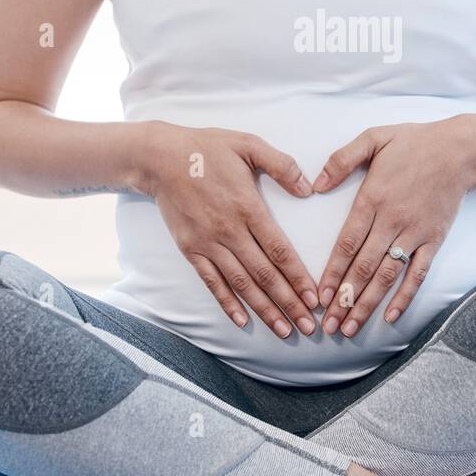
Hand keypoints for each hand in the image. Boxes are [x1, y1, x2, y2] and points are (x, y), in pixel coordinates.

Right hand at [138, 123, 319, 338]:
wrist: (160, 158)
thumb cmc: (208, 149)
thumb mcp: (249, 145)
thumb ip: (282, 165)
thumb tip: (308, 188)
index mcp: (247, 207)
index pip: (279, 250)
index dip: (298, 277)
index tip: (315, 298)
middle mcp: (229, 231)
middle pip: (264, 274)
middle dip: (289, 303)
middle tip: (309, 327)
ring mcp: (208, 243)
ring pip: (241, 284)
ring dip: (264, 310)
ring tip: (284, 331)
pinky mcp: (190, 249)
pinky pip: (212, 282)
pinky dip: (227, 303)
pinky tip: (243, 321)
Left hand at [312, 118, 475, 336]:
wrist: (460, 150)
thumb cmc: (413, 142)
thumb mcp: (373, 138)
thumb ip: (342, 159)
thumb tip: (315, 184)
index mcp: (372, 198)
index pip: (346, 244)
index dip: (331, 273)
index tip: (318, 296)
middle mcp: (391, 221)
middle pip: (362, 268)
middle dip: (343, 299)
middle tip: (327, 325)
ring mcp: (414, 233)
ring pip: (386, 276)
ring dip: (367, 304)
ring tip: (349, 328)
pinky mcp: (433, 240)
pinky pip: (417, 274)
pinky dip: (404, 297)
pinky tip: (390, 317)